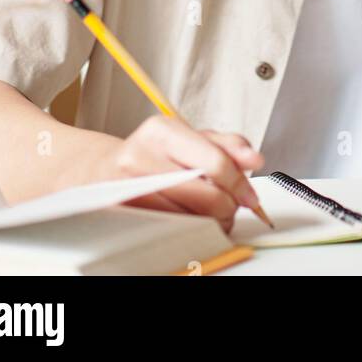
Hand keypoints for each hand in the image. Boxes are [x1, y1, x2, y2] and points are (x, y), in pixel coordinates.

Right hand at [96, 115, 265, 232]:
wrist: (106, 170)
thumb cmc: (154, 153)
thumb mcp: (191, 137)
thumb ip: (228, 145)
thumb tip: (254, 159)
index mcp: (162, 131)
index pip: (213, 162)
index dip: (238, 183)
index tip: (250, 196)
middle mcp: (141, 157)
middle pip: (204, 195)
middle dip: (227, 206)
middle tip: (232, 206)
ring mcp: (129, 188)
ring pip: (190, 218)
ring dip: (210, 221)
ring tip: (212, 213)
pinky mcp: (124, 214)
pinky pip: (171, 229)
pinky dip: (189, 228)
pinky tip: (192, 219)